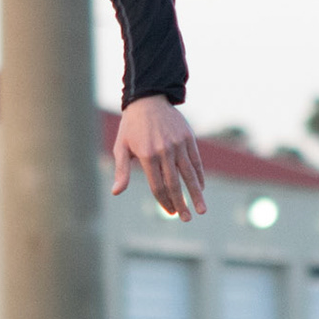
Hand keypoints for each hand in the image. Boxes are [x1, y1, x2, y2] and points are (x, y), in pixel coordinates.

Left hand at [112, 95, 206, 220]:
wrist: (148, 99)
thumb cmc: (131, 126)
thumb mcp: (121, 147)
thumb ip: (121, 170)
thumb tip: (116, 192)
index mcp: (147, 155)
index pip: (158, 186)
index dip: (164, 201)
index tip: (169, 212)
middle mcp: (164, 151)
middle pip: (174, 184)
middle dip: (181, 204)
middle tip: (186, 219)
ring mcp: (178, 145)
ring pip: (189, 175)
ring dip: (196, 194)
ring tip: (201, 210)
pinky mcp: (188, 138)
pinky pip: (196, 161)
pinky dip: (199, 176)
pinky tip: (201, 188)